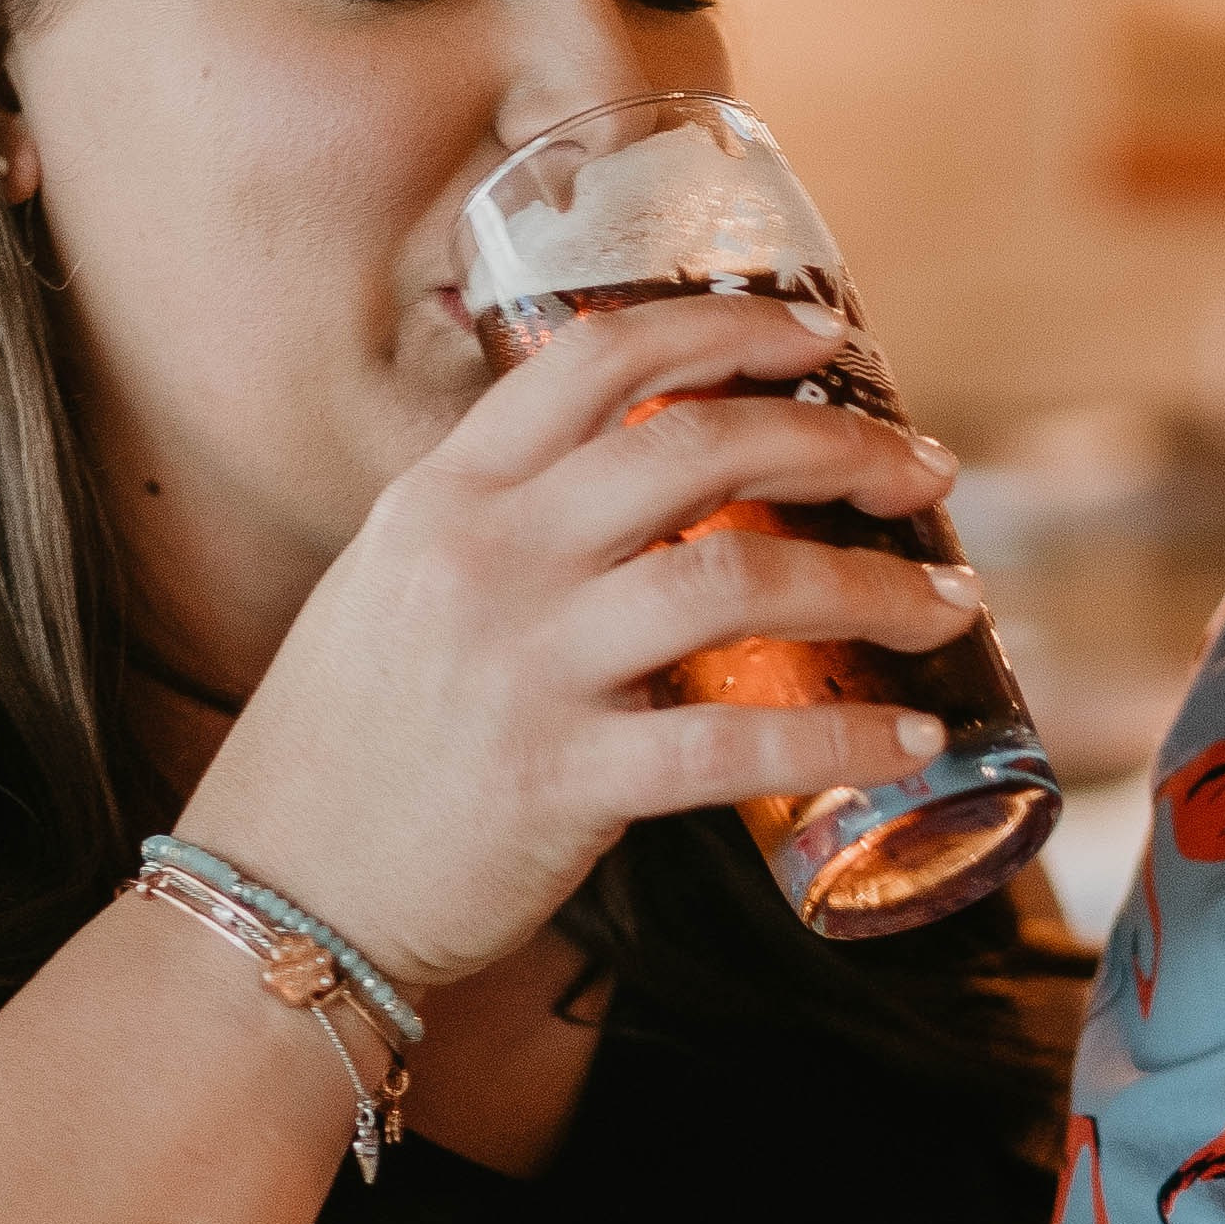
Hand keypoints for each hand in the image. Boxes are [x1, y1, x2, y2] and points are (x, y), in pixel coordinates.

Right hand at [175, 289, 985, 988]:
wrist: (276, 896)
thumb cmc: (349, 746)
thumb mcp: (397, 586)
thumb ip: (504, 525)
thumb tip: (642, 477)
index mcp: (445, 496)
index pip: (598, 360)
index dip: (725, 327)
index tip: (822, 335)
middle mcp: (485, 559)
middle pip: (696, 446)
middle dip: (837, 441)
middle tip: (924, 469)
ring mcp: (523, 667)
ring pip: (739, 580)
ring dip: (870, 584)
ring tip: (948, 602)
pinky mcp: (560, 781)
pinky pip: (734, 745)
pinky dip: (841, 737)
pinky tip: (909, 739)